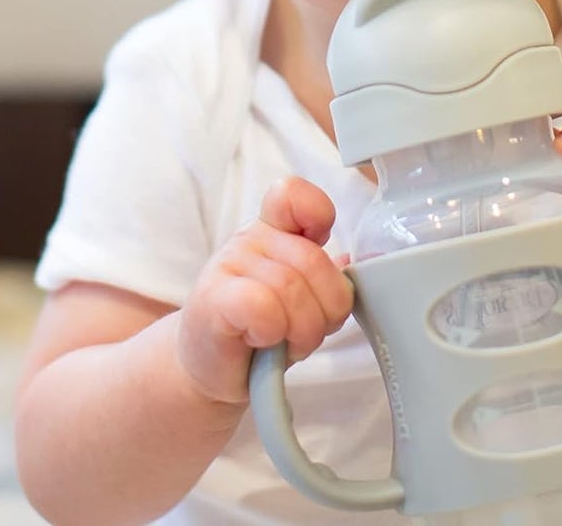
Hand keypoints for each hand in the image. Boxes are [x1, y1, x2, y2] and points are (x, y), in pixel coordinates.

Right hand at [176, 177, 353, 405]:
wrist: (209, 368)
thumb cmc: (261, 329)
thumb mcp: (300, 295)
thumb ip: (321, 273)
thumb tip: (352, 264)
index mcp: (275, 227)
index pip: (294, 194)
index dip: (319, 214)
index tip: (321, 246)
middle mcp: (250, 238)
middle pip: (313, 260)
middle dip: (328, 308)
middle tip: (311, 331)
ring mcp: (227, 265)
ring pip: (291, 288)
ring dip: (303, 330)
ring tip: (288, 342)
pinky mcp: (212, 300)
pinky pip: (261, 306)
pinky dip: (273, 331)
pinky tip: (262, 340)